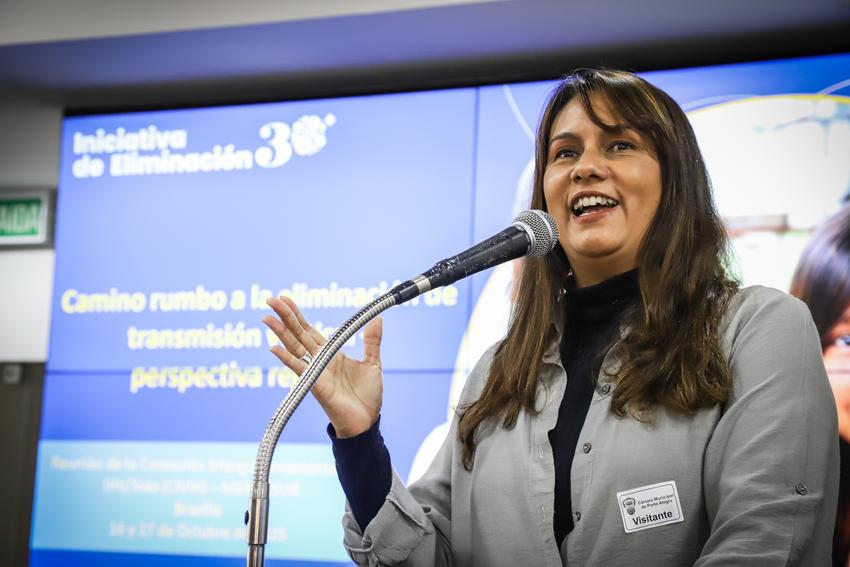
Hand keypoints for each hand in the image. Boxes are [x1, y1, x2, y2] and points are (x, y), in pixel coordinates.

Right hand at [263, 296, 382, 437]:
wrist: (367, 421)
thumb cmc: (368, 395)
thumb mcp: (373, 363)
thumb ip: (372, 341)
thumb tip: (377, 317)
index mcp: (331, 353)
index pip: (309, 329)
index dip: (297, 315)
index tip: (285, 299)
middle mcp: (319, 360)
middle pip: (298, 334)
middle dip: (285, 317)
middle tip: (270, 299)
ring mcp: (315, 372)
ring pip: (295, 348)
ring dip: (280, 333)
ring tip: (267, 318)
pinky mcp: (316, 385)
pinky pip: (299, 369)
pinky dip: (287, 359)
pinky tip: (273, 348)